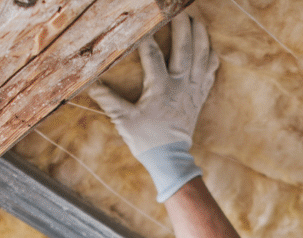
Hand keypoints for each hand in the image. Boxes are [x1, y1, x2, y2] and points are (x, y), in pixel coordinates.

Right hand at [88, 13, 218, 200]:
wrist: (170, 158)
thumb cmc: (146, 140)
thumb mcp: (124, 121)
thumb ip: (109, 101)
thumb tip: (91, 85)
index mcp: (161, 89)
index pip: (154, 57)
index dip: (148, 39)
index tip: (144, 25)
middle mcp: (180, 86)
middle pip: (185, 50)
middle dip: (182, 28)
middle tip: (179, 11)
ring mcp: (193, 90)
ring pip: (202, 58)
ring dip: (201, 38)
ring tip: (196, 21)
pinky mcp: (200, 97)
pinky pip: (210, 73)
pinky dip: (211, 58)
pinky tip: (209, 47)